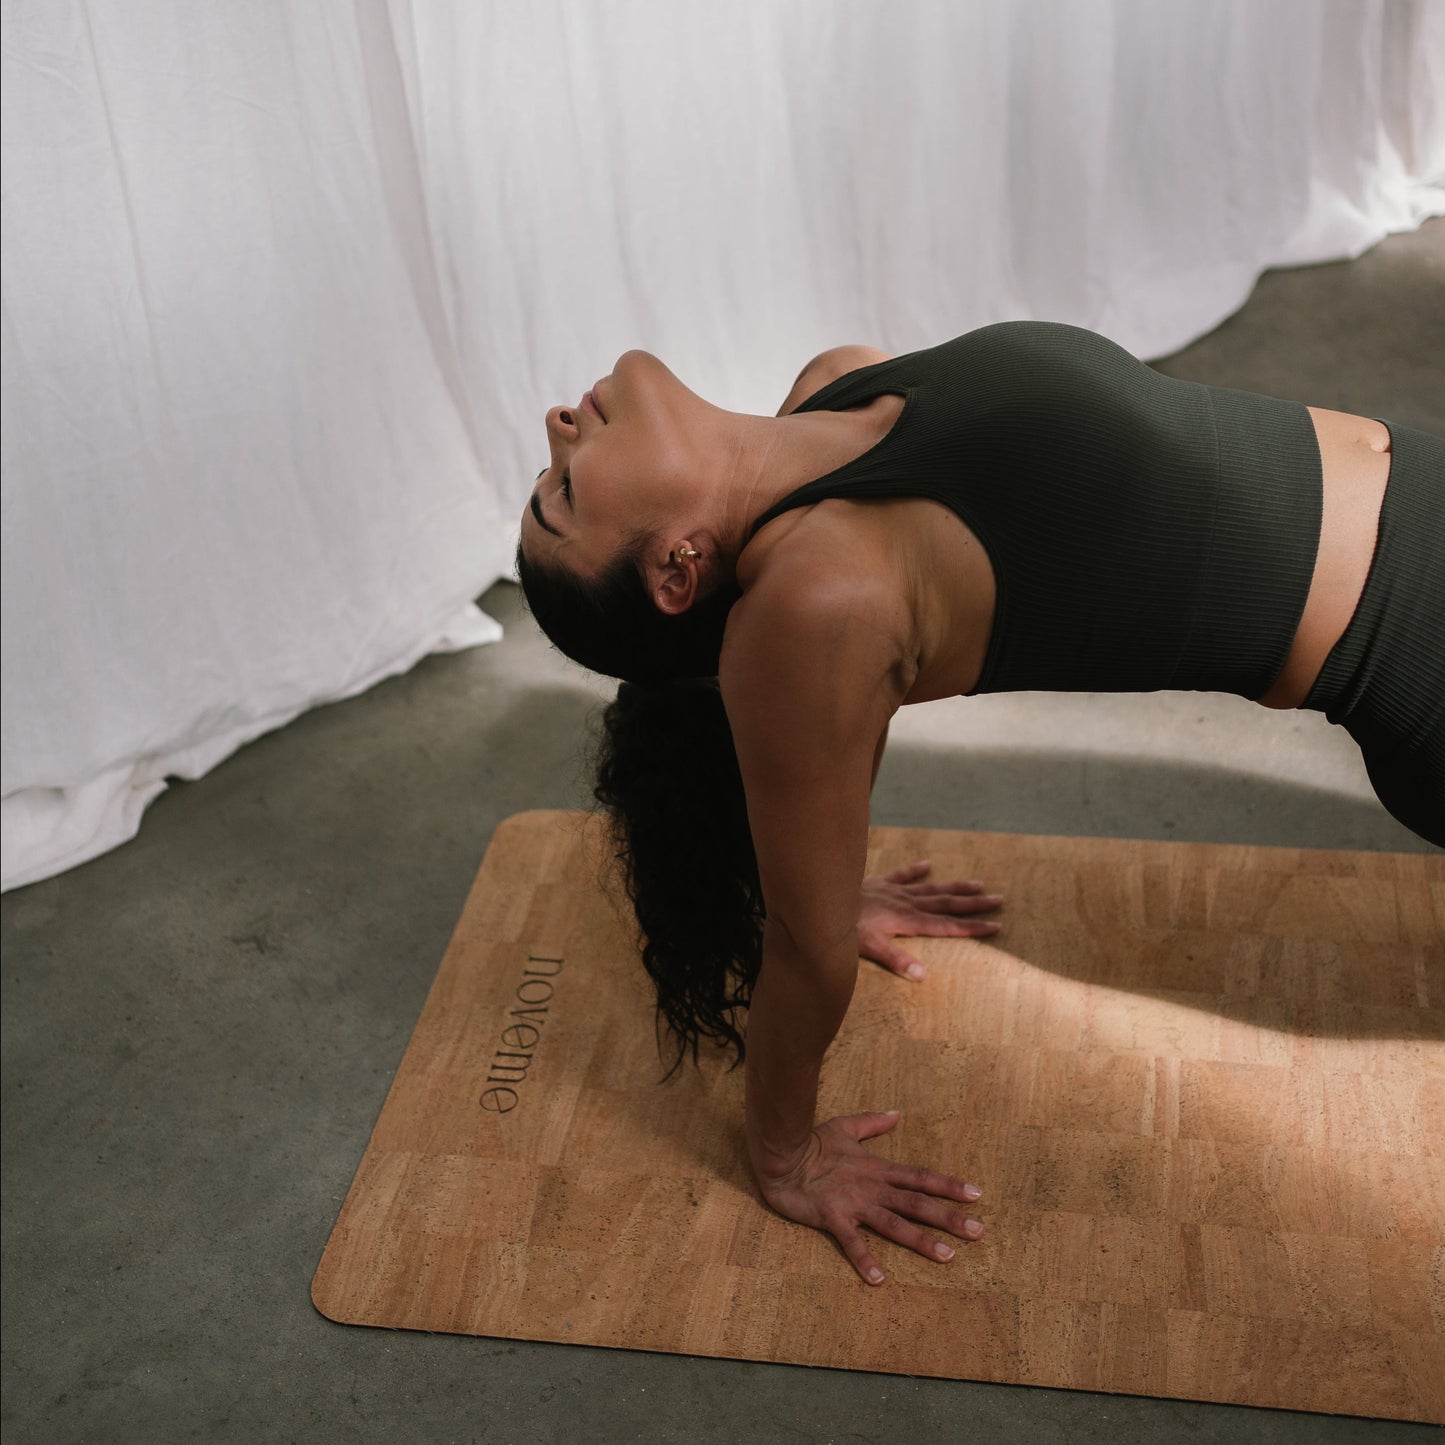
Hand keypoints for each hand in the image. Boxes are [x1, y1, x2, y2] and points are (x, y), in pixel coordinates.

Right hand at [757, 1110, 984, 1283]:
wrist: (782, 1153)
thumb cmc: (812, 1141)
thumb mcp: (845, 1126)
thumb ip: (872, 1123)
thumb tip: (896, 1114)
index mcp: (877, 1168)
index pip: (920, 1177)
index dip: (948, 1185)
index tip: (976, 1195)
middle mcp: (872, 1187)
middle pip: (917, 1203)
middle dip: (949, 1218)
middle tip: (979, 1231)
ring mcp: (854, 1203)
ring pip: (894, 1224)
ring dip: (921, 1241)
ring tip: (947, 1257)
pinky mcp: (832, 1217)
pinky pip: (851, 1242)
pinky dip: (864, 1260)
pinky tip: (879, 1279)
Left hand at [857, 859, 1001, 979]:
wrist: (823, 898)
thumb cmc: (844, 928)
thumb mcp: (869, 949)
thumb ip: (896, 960)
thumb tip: (923, 975)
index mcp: (907, 921)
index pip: (946, 926)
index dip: (971, 928)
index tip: (995, 926)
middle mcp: (906, 903)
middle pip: (946, 904)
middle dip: (972, 904)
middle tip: (998, 900)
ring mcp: (893, 891)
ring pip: (931, 889)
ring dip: (954, 887)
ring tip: (978, 884)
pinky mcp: (879, 883)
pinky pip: (902, 874)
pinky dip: (915, 869)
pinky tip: (928, 863)